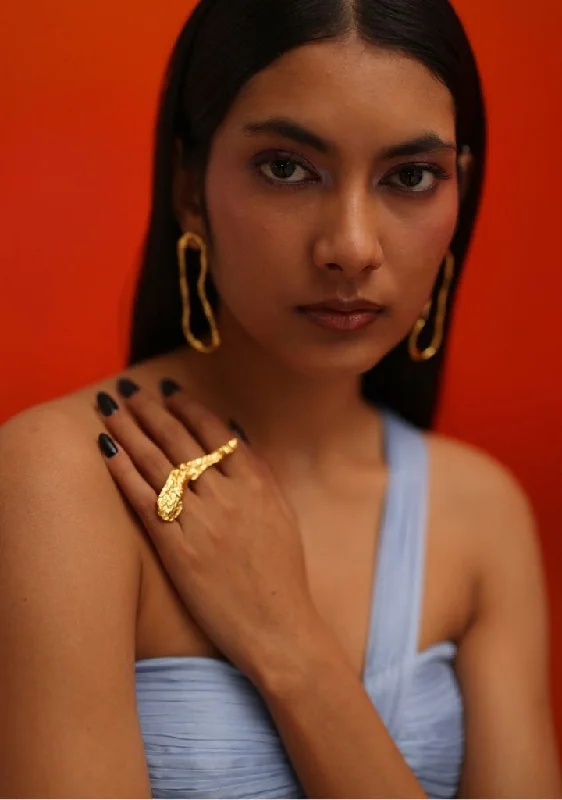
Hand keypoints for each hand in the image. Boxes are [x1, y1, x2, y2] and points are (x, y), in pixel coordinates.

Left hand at [96, 379, 316, 683]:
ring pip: (158, 464)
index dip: (187, 407)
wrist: (277, 626)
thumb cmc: (282, 571)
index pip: (214, 431)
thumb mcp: (281, 512)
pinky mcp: (176, 550)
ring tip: (111, 411)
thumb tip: (235, 434)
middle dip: (150, 411)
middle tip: (128, 392)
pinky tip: (108, 453)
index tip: (168, 392)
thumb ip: (259, 471)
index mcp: (255, 482)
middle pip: (180, 440)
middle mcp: (226, 494)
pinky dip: (124, 474)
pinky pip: (145, 502)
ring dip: (131, 433)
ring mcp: (200, 521)